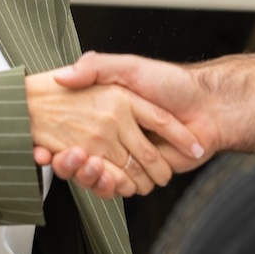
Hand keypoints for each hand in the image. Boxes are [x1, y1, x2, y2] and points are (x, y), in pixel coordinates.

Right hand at [42, 53, 219, 192]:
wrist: (211, 107)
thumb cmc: (173, 82)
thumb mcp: (129, 67)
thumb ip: (97, 67)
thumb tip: (63, 76)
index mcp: (108, 111)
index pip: (72, 130)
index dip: (56, 139)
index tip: (43, 145)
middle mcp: (116, 134)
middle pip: (81, 156)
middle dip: (70, 161)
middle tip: (63, 157)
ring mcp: (129, 155)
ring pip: (97, 173)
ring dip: (88, 175)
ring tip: (87, 166)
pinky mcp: (143, 174)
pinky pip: (120, 186)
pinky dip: (111, 186)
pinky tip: (107, 178)